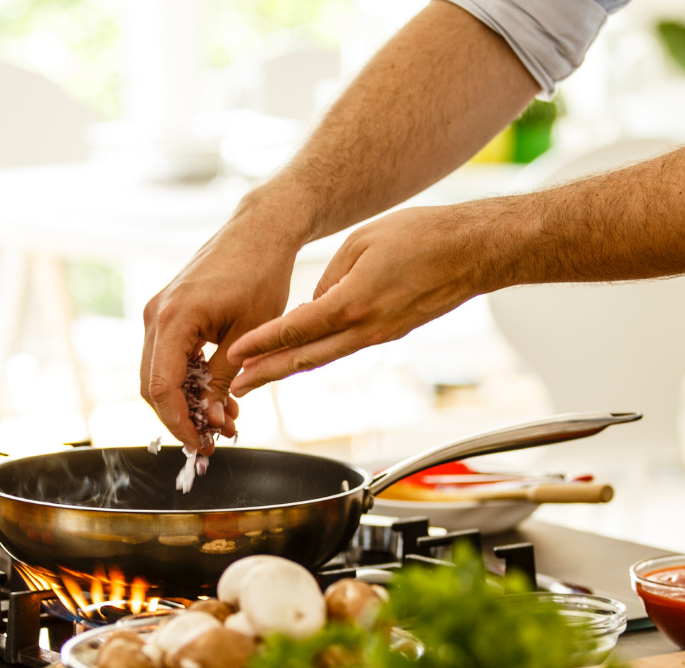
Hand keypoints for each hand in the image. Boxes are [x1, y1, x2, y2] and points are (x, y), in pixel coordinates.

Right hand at [140, 197, 300, 453]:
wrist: (260, 230)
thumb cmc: (261, 274)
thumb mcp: (249, 336)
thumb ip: (224, 380)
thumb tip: (212, 421)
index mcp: (173, 318)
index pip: (161, 387)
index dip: (178, 423)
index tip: (201, 444)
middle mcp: (156, 315)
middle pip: (152, 386)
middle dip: (180, 418)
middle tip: (212, 440)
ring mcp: (158, 313)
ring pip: (158, 375)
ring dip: (185, 402)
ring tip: (223, 420)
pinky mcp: (167, 313)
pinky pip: (168, 358)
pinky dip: (188, 382)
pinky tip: (216, 395)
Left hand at [227, 204, 490, 395]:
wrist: (474, 251)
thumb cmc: (423, 236)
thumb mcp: (362, 242)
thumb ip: (329, 277)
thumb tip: (311, 306)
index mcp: (353, 302)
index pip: (297, 329)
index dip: (263, 343)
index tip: (235, 355)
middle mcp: (365, 328)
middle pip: (304, 358)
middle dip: (266, 374)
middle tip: (236, 387)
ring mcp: (378, 336)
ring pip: (323, 358)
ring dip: (287, 370)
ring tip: (257, 379)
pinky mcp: (388, 334)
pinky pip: (343, 348)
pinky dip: (316, 354)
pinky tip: (297, 356)